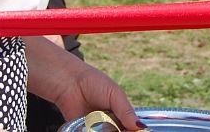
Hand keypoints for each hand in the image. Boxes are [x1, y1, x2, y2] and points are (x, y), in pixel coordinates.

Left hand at [26, 37, 143, 130]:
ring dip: (106, 131)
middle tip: (114, 127)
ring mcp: (96, 128)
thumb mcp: (115, 95)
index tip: (132, 130)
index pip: (131, 127)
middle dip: (121, 131)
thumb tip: (141, 127)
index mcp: (120, 113)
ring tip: (100, 122)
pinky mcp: (82, 131)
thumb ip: (126, 112)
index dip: (133, 130)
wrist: (68, 82)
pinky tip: (92, 125)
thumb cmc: (94, 83)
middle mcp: (109, 122)